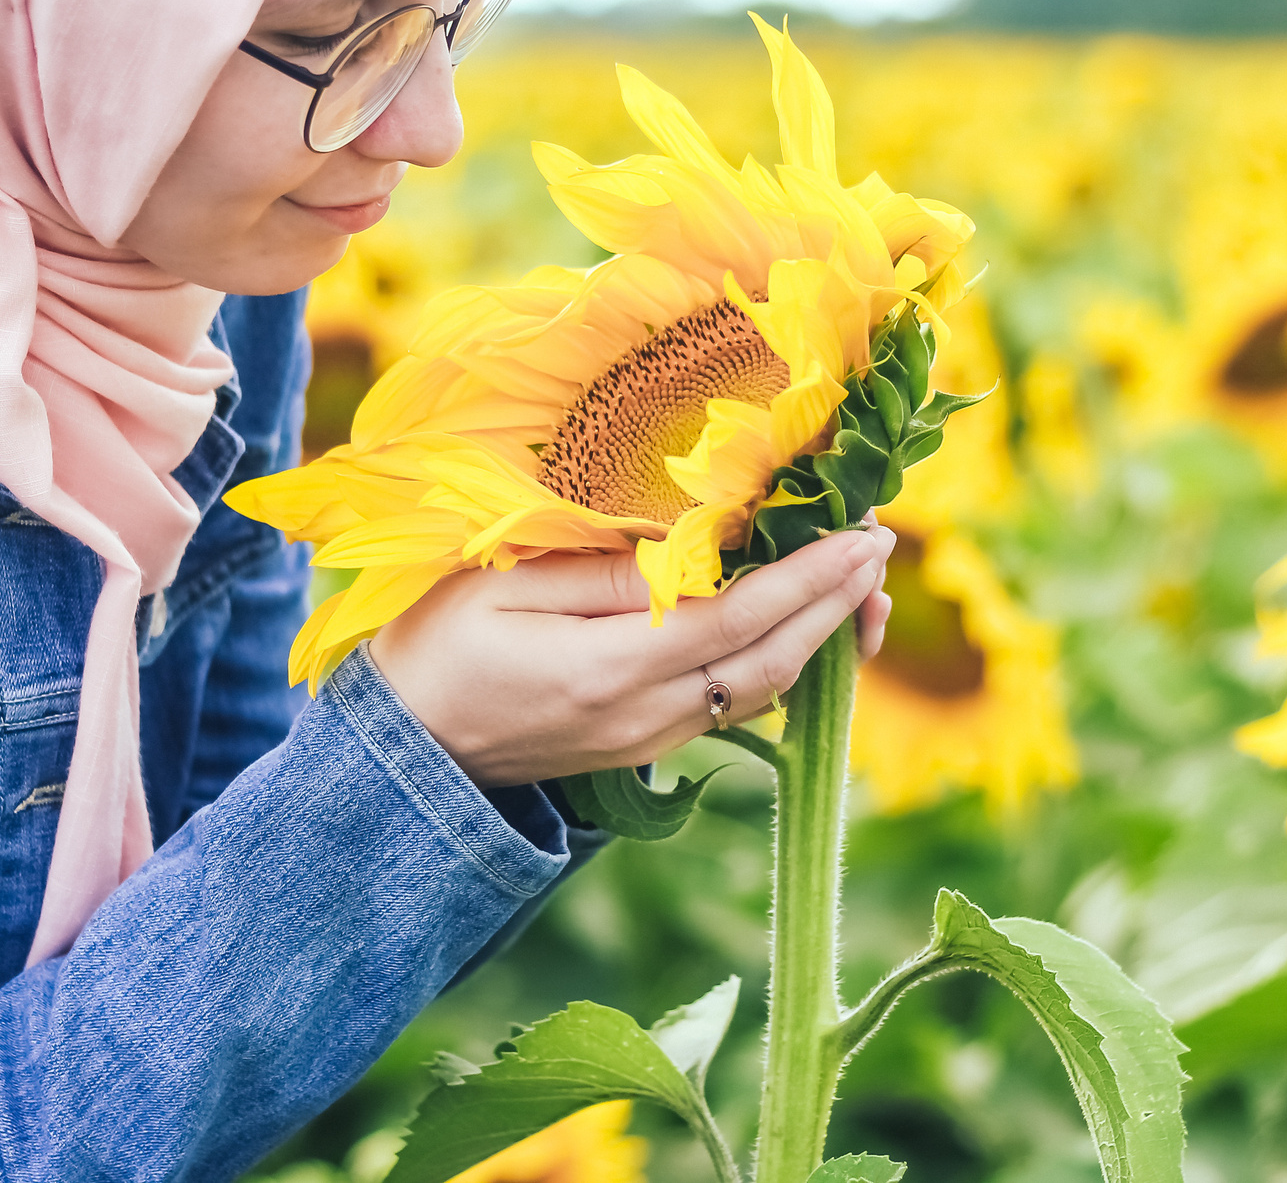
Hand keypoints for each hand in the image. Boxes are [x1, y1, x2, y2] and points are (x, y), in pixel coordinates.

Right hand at [367, 526, 897, 786]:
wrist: (406, 753)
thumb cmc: (438, 649)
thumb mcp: (505, 587)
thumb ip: (605, 571)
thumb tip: (696, 544)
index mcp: (613, 670)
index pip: (740, 617)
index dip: (810, 577)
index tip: (863, 532)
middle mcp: (648, 718)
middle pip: (773, 661)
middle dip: (835, 604)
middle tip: (880, 545)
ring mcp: (651, 741)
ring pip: (764, 692)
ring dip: (822, 639)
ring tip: (862, 586)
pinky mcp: (646, 748)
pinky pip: (735, 707)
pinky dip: (783, 664)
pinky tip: (802, 629)